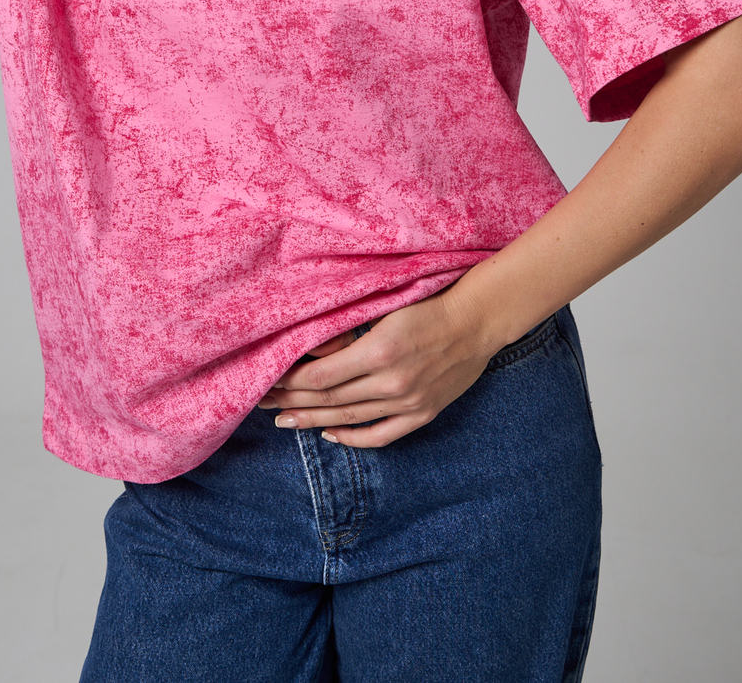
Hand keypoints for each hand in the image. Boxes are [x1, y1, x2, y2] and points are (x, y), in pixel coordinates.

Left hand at [257, 286, 496, 447]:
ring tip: (285, 422)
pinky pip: (381, 435)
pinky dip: (353, 439)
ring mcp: (408, 403)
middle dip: (292, 403)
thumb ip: (349, 330)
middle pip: (329, 400)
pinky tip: (331, 435)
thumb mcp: (385, 307)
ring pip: (349, 419)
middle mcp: (391, 383)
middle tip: (264, 404)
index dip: (290, 383)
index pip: (320, 377)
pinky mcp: (422, 414)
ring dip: (313, 422)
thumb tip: (310, 349)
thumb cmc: (429, 302)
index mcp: (379, 351)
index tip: (267, 382)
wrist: (477, 319)